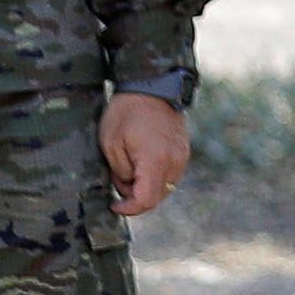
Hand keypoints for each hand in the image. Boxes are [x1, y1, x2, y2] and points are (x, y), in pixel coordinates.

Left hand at [102, 92, 190, 217]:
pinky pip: (170, 174)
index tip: (114, 205)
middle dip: (136, 196)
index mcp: (155, 161)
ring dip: (146, 186)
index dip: (129, 209)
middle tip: (118, 178)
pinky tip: (142, 159)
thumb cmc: (126, 112)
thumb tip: (129, 187)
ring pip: (164, 187)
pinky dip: (156, 175)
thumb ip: (121, 173)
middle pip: (157, 197)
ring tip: (130, 165)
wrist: (152, 85)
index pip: (146, 201)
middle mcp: (174, 162)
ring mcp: (182, 156)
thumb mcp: (111, 144)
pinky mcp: (184, 150)